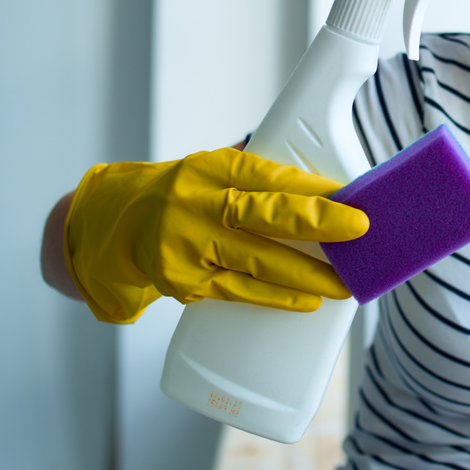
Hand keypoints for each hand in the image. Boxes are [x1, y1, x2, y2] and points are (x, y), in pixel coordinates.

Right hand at [64, 148, 367, 322]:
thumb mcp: (208, 170)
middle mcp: (197, 203)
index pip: (269, 174)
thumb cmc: (176, 194)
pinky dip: (277, 297)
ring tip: (346, 282)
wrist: (108, 226)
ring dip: (308, 274)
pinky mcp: (183, 282)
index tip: (351, 194)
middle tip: (360, 229)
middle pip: (266, 214)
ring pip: (258, 261)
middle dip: (319, 222)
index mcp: (210, 168)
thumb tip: (324, 182)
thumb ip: (257, 173)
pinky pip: (239, 291)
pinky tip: (307, 301)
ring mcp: (188, 245)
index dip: (312, 186)